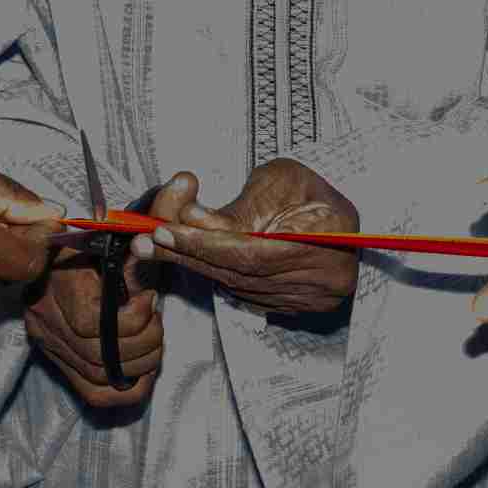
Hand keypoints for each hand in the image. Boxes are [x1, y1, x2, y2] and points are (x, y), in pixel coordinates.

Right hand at [25, 241, 163, 408]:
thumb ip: (124, 254)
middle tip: (157, 324)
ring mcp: (50, 346)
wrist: (54, 255)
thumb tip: (146, 251)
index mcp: (53, 284)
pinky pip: (93, 393)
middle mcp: (44, 321)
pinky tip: (144, 371)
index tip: (149, 300)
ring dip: (140, 365)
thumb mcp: (105, 241)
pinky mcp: (59, 363)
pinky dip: (125, 389)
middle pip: (99, 355)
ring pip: (99, 377)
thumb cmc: (86, 244)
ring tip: (154, 341)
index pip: (90, 323)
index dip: (131, 320)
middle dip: (143, 343)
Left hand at [131, 160, 359, 315]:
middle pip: (240, 274)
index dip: (204, 242)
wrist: (342, 215)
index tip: (163, 229)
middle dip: (188, 254)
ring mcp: (310, 301)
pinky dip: (214, 274)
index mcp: (331, 242)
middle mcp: (324, 282)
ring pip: (237, 286)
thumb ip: (239, 206)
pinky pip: (243, 292)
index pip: (251, 252)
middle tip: (145, 241)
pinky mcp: (295, 307)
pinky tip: (188, 257)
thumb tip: (189, 218)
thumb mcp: (279, 181)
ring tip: (156, 244)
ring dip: (193, 264)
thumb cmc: (312, 190)